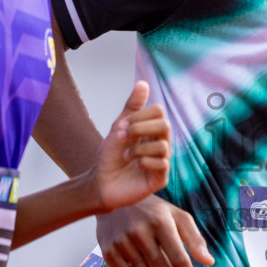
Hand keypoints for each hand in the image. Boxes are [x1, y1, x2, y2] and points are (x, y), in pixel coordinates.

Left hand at [93, 81, 172, 212]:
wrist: (101, 183)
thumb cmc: (110, 156)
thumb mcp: (119, 127)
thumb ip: (132, 107)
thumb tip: (143, 83)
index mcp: (152, 130)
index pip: (159, 112)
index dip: (140, 116)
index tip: (122, 125)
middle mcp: (161, 144)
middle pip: (165, 125)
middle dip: (140, 128)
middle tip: (122, 137)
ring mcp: (162, 161)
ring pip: (163, 146)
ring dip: (139, 148)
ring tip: (125, 155)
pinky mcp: (161, 178)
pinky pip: (162, 164)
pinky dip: (144, 161)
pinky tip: (134, 165)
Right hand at [95, 195, 213, 266]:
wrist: (117, 199)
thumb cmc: (153, 211)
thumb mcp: (178, 217)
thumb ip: (195, 239)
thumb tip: (209, 262)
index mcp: (160, 221)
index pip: (178, 257)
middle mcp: (139, 231)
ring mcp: (122, 241)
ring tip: (154, 264)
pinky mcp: (108, 251)